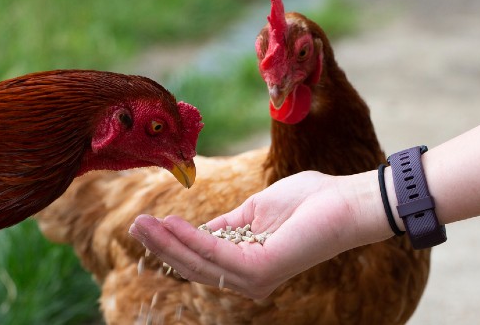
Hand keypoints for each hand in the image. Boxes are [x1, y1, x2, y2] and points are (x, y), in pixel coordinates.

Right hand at [129, 171, 389, 298]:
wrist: (344, 201)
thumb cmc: (309, 201)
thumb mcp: (255, 210)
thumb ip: (227, 224)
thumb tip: (199, 228)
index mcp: (248, 265)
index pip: (200, 260)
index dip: (171, 243)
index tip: (145, 223)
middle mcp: (249, 279)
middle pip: (193, 266)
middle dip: (161, 246)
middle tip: (135, 224)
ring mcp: (255, 278)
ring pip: (198, 263)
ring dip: (167, 243)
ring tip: (142, 223)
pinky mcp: (260, 270)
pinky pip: (215, 254)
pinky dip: (190, 239)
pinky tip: (171, 223)